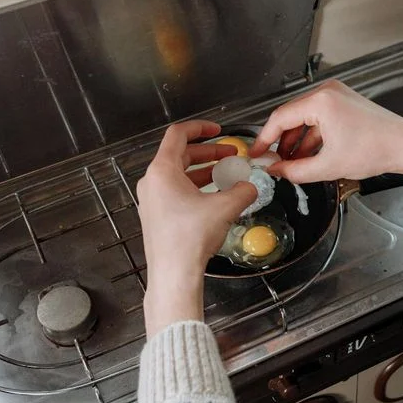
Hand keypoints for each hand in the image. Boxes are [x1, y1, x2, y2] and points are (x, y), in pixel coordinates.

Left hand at [137, 120, 256, 334]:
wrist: (174, 274)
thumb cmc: (190, 238)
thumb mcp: (225, 208)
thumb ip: (242, 191)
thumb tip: (250, 187)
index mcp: (162, 171)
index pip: (178, 135)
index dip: (200, 128)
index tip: (217, 130)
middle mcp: (152, 182)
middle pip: (179, 155)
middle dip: (207, 153)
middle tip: (229, 155)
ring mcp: (151, 201)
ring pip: (178, 176)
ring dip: (202, 172)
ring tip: (225, 176)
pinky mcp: (156, 217)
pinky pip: (175, 193)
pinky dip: (195, 189)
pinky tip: (214, 199)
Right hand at [249, 80, 402, 197]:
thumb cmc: (375, 150)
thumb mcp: (327, 166)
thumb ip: (294, 170)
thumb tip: (275, 171)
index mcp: (320, 101)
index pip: (280, 118)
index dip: (264, 138)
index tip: (257, 153)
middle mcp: (327, 92)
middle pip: (291, 116)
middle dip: (281, 142)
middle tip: (272, 161)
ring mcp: (337, 96)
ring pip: (305, 119)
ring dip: (297, 141)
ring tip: (290, 164)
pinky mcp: (345, 103)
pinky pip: (319, 119)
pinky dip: (312, 137)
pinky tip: (308, 156)